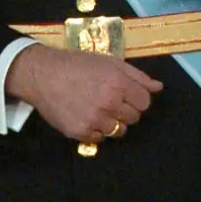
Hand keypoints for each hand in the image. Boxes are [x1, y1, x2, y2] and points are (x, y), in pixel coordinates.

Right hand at [6, 43, 160, 143]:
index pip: (145, 102)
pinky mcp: (80, 131)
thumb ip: (137, 76)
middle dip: (125, 110)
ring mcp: (94, 119)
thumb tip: (158, 87)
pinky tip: (85, 116)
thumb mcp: (109, 62)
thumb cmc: (76, 65)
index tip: (125, 95)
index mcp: (118, 83)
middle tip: (109, 100)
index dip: (137, 99)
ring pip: (118, 131)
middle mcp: (109, 103)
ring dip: (111, 122)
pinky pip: (99, 139)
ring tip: (97, 109)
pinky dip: (95, 131)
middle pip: (133, 118)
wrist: (42, 75)